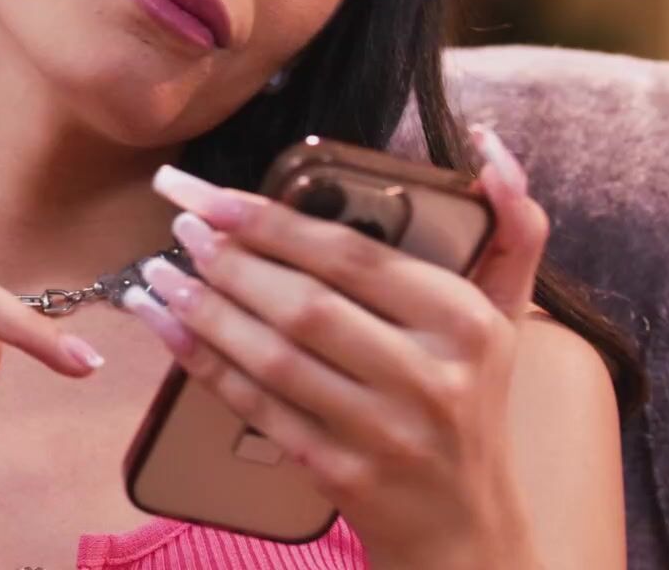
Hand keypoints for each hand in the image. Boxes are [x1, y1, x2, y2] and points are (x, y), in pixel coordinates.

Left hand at [124, 125, 546, 568]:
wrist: (465, 523)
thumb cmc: (473, 396)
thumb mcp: (507, 311)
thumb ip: (510, 225)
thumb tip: (490, 144)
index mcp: (463, 322)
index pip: (354, 257)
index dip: (273, 221)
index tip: (211, 194)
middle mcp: (427, 378)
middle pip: (306, 305)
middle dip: (230, 259)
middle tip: (178, 221)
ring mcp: (381, 432)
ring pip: (274, 358)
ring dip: (205, 310)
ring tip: (158, 271)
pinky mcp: (340, 472)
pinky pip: (256, 407)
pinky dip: (204, 363)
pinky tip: (165, 327)